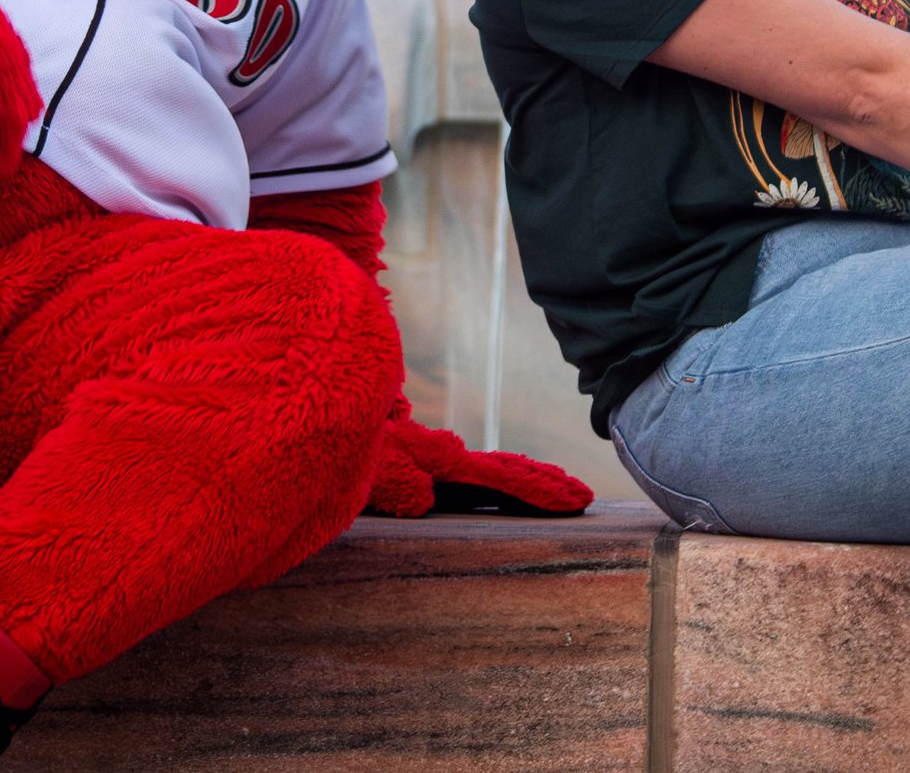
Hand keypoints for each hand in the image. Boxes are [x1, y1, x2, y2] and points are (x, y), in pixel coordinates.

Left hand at [365, 410, 594, 517]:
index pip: (502, 476)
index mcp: (440, 459)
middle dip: (545, 483)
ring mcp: (433, 457)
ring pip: (491, 469)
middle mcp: (444, 456)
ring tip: (559, 490)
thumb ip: (397, 481)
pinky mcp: (419, 461)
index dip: (539, 489)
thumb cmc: (346, 448)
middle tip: (584, 497)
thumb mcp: (370, 467)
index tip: (577, 498)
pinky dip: (498, 478)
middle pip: (506, 469)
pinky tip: (503, 486)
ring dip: (527, 479)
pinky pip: (469, 473)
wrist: (325, 409)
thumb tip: (427, 500)